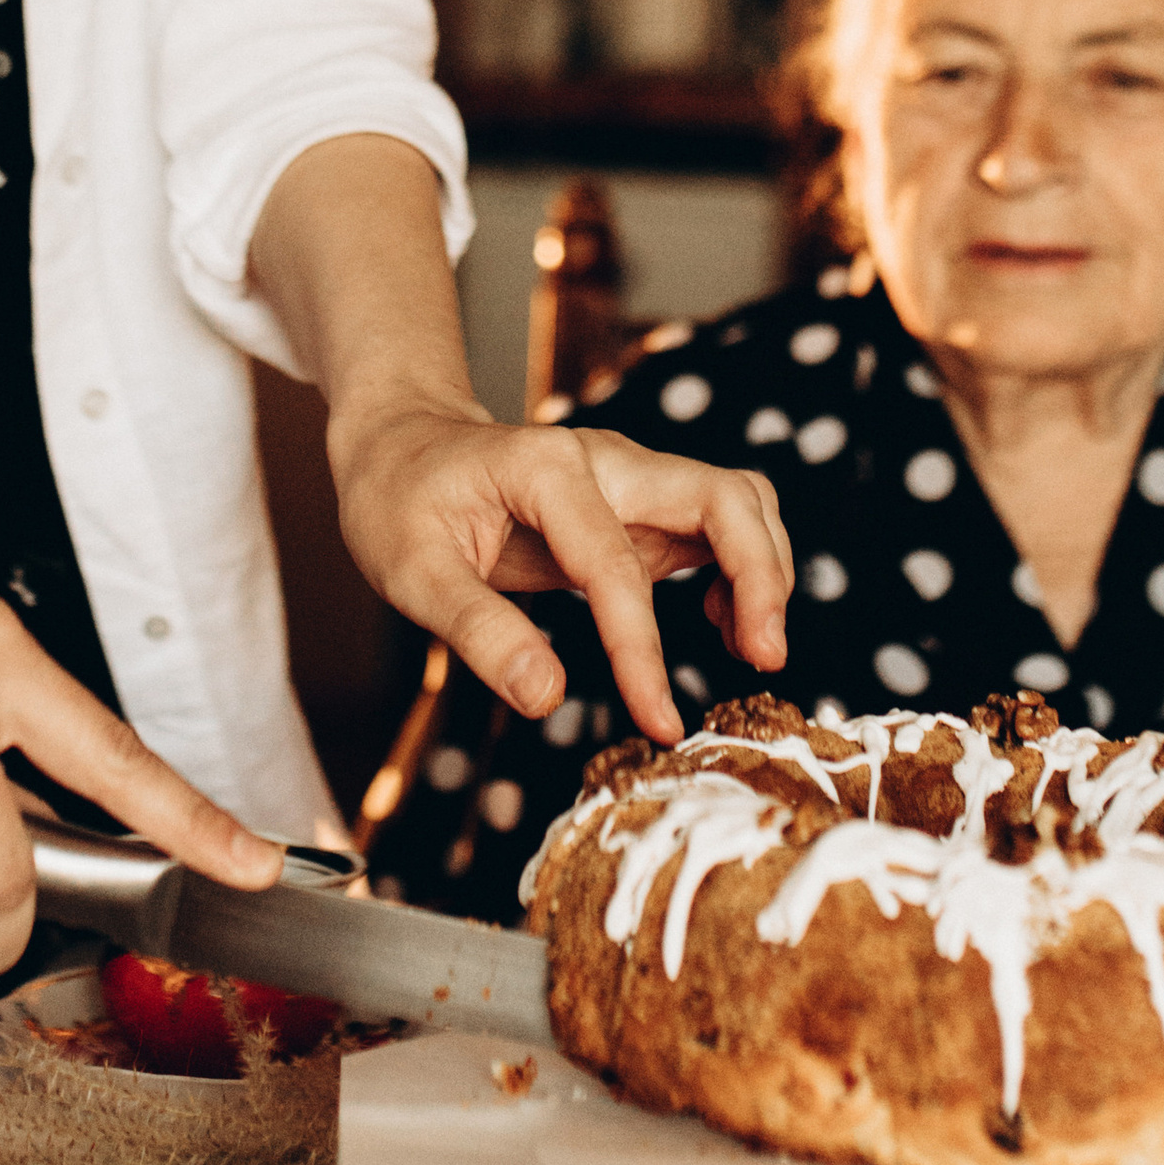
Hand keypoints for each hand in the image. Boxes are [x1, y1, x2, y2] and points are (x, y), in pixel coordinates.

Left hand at [330, 395, 792, 743]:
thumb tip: (547, 697)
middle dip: (761, 575)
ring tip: (752, 650)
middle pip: (724, 495)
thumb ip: (480, 632)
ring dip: (764, 569)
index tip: (659, 721)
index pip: (616, 565)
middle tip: (765, 659)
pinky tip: (719, 623)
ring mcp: (631, 477)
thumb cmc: (398, 501)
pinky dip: (741, 569)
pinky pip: (717, 523)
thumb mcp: (411, 572)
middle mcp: (606, 460)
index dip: (642, 648)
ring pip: (736, 501)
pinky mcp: (640, 504)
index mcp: (547, 469)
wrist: (402, 443)